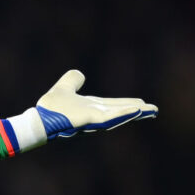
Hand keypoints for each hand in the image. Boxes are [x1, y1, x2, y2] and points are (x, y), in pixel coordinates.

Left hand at [36, 70, 157, 139]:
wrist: (40, 119)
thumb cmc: (50, 107)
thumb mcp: (64, 87)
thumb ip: (72, 80)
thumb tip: (80, 74)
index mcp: (91, 107)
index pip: (113, 106)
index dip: (127, 105)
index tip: (143, 105)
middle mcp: (95, 114)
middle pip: (120, 112)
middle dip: (137, 112)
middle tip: (154, 110)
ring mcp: (94, 118)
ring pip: (119, 116)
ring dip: (135, 113)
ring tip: (151, 110)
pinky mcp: (91, 120)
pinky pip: (110, 117)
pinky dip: (123, 113)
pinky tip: (136, 110)